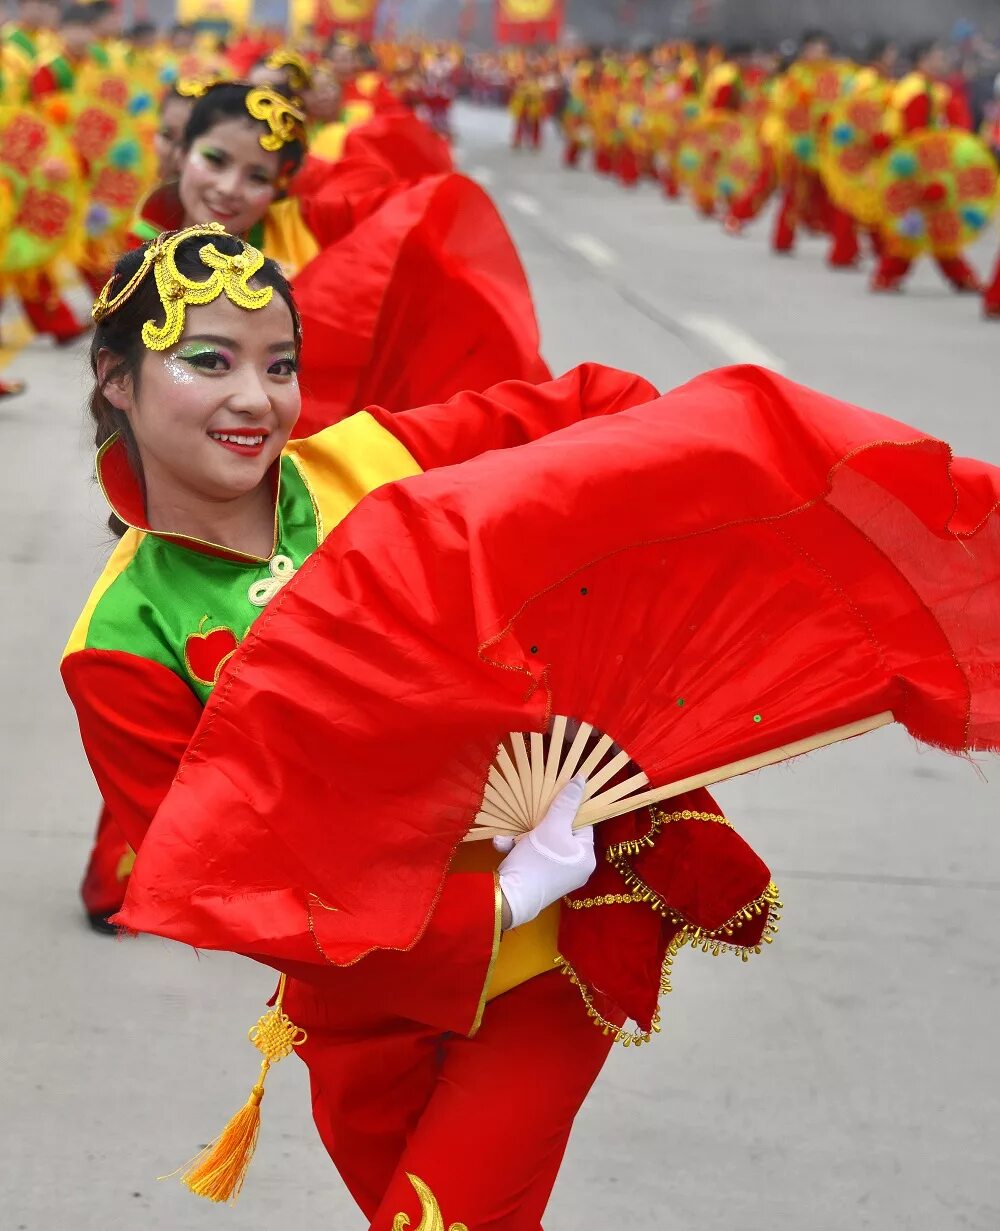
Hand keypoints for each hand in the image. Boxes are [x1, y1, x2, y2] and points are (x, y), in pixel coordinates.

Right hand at [495, 776, 595, 929]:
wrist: (509, 898)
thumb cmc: (536, 861)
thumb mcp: (551, 827)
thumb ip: (566, 804)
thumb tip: (582, 780)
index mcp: (587, 857)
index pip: (583, 824)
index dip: (568, 810)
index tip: (553, 799)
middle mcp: (576, 869)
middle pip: (561, 834)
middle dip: (538, 825)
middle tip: (529, 819)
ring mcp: (558, 877)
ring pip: (543, 845)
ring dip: (523, 837)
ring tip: (507, 838)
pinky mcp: (540, 882)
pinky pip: (533, 858)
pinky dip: (518, 850)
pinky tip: (502, 846)